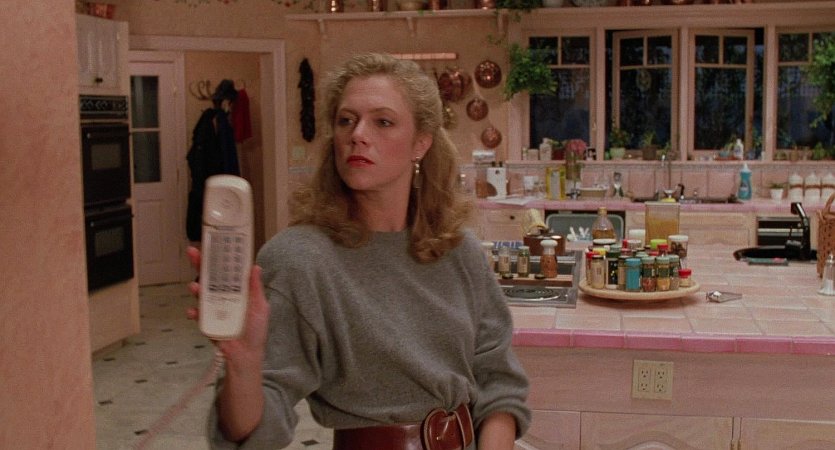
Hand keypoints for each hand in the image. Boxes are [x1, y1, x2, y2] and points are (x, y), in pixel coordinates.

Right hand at [186, 246, 269, 370]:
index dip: (220, 257)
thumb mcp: (261, 307)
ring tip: (195, 286)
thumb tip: (255, 266)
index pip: (227, 270)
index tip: (214, 243)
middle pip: (210, 276)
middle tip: (193, 251)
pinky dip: (194, 312)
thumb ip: (255, 288)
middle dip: (201, 264)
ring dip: (196, 288)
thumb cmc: (256, 330)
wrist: (247, 355)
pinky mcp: (207, 322)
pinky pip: (198, 315)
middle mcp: (223, 296)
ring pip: (201, 293)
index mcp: (237, 290)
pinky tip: (193, 312)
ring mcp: (213, 308)